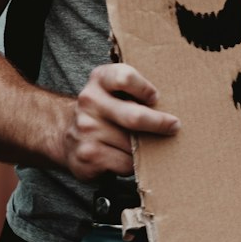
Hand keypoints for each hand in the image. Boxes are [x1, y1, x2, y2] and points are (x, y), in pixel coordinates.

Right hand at [62, 62, 179, 180]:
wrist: (66, 137)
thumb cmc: (104, 112)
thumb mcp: (114, 91)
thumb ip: (135, 91)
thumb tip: (172, 110)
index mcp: (100, 80)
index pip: (124, 77)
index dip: (144, 88)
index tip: (155, 98)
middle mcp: (90, 102)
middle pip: (134, 117)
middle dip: (159, 124)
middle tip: (174, 126)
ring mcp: (86, 129)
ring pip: (133, 145)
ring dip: (145, 148)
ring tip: (143, 144)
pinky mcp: (88, 155)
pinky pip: (125, 163)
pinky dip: (133, 164)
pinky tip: (127, 158)